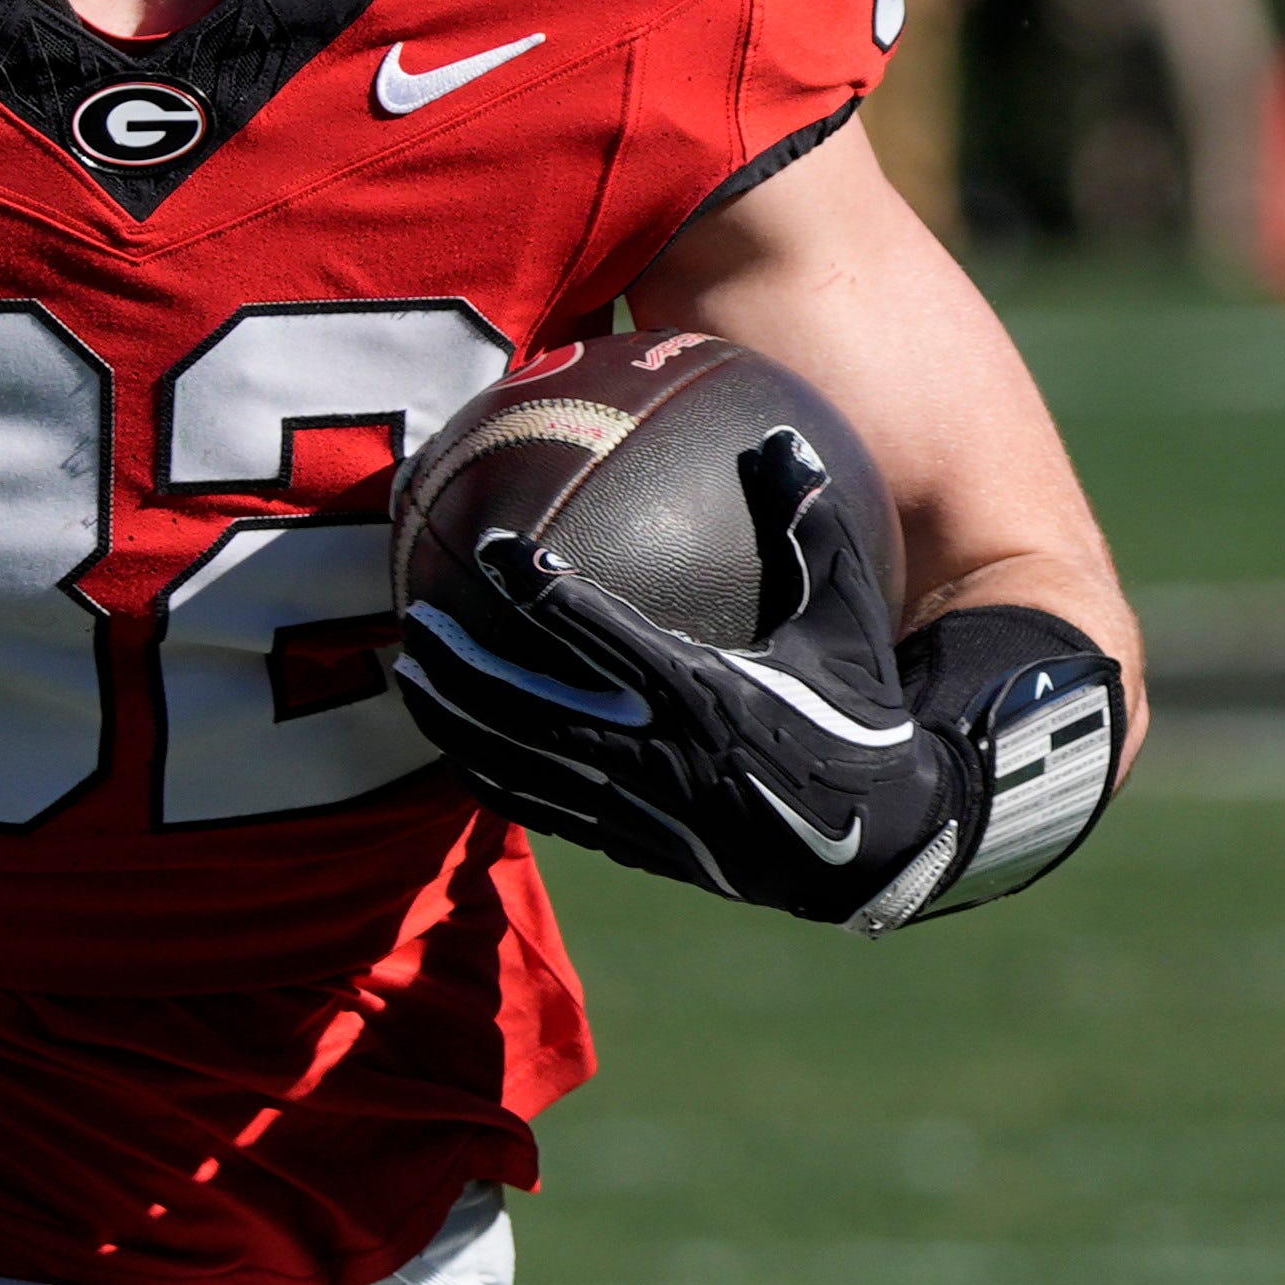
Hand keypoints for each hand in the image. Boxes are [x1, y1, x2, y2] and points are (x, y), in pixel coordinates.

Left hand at [395, 426, 950, 926]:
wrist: (877, 844)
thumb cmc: (858, 720)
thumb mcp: (843, 624)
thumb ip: (812, 532)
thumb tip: (784, 440)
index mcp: (700, 690)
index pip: (595, 630)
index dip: (535, 587)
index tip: (494, 547)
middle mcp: (654, 750)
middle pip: (527, 704)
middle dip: (462, 663)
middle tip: (414, 620)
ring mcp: (635, 804)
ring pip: (519, 761)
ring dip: (456, 721)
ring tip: (408, 679)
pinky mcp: (630, 843)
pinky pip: (541, 809)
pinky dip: (489, 778)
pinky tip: (454, 751)